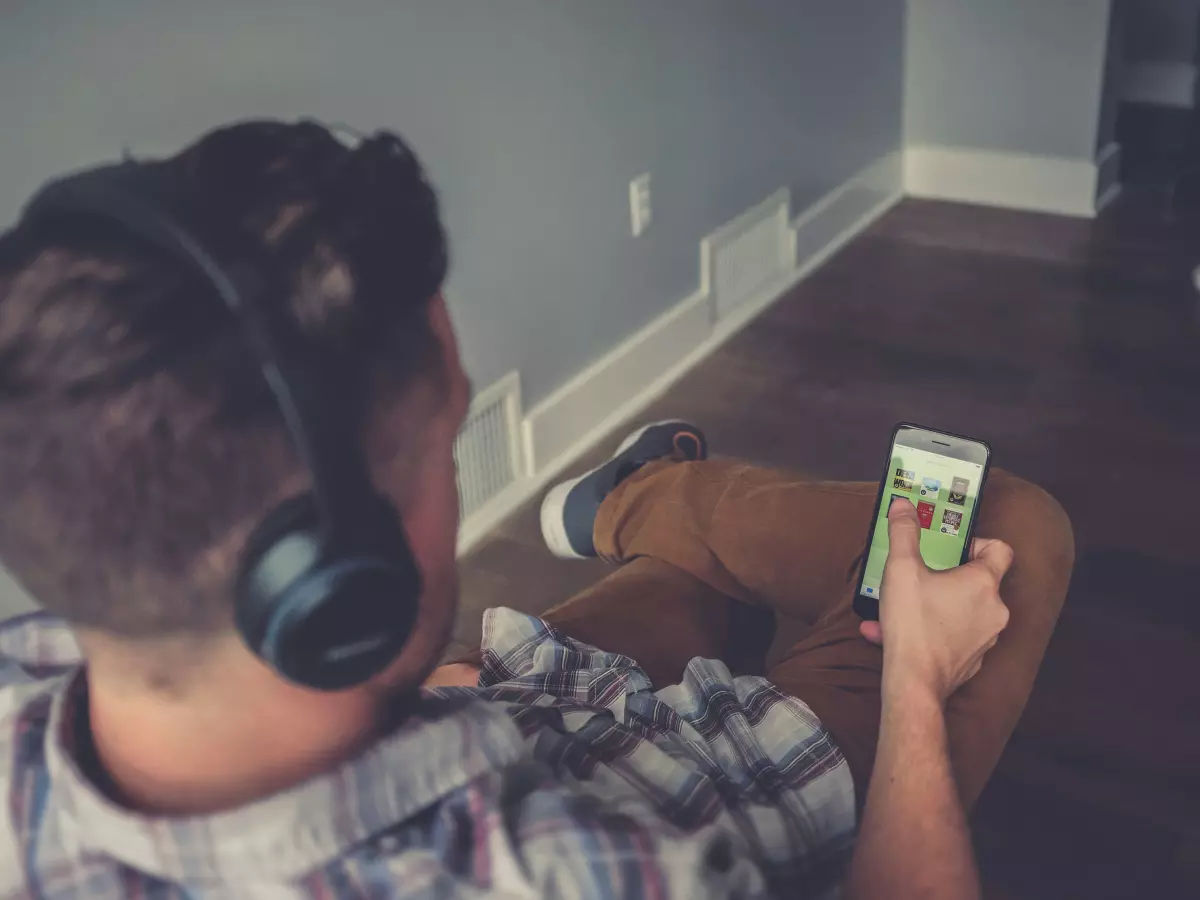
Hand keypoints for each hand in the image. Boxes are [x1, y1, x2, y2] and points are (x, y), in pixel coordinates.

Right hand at [860, 498, 1012, 703]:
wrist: (915, 682)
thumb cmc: (913, 624)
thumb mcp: (901, 569)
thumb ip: (904, 533)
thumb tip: (903, 505)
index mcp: (983, 582)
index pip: (1000, 549)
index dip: (977, 543)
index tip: (952, 550)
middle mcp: (994, 610)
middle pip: (980, 582)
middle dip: (948, 577)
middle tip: (921, 576)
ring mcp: (986, 638)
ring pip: (964, 612)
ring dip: (937, 605)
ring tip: (902, 608)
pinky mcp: (973, 660)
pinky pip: (954, 637)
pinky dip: (932, 632)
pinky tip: (899, 634)